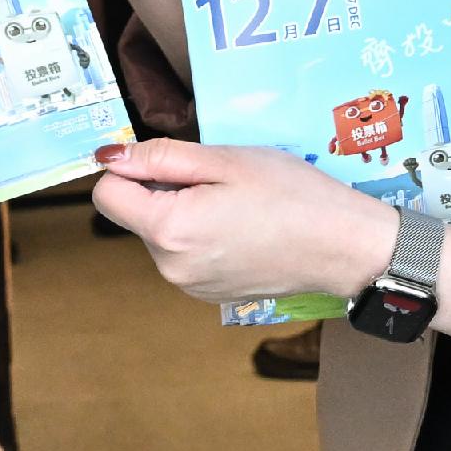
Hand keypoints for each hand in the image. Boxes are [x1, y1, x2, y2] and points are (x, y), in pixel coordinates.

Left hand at [84, 138, 395, 312]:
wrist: (343, 246)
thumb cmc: (292, 194)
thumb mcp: (226, 159)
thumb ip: (161, 156)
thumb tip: (108, 156)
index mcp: (169, 230)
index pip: (107, 194)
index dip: (132, 168)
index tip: (172, 161)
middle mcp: (169, 267)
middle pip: (136, 213)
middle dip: (165, 190)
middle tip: (220, 181)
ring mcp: (188, 286)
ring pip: (161, 233)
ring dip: (184, 212)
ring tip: (236, 204)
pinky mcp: (207, 294)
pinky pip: (184, 254)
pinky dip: (201, 236)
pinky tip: (242, 227)